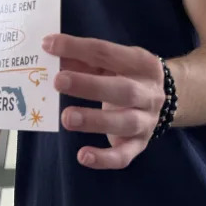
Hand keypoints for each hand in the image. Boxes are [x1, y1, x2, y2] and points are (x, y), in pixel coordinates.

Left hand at [43, 34, 164, 169]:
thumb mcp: (109, 61)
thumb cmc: (123, 75)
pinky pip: (124, 155)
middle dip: (90, 86)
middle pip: (123, 90)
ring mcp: (146, 121)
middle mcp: (148, 93)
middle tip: (58, 81)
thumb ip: (82, 58)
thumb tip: (49, 52)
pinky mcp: (138, 144)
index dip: (77, 48)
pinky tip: (82, 156)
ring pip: (125, 123)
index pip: (107, 53)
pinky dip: (104, 159)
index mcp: (141, 63)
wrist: (157, 99)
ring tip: (66, 118)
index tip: (48, 45)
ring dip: (94, 121)